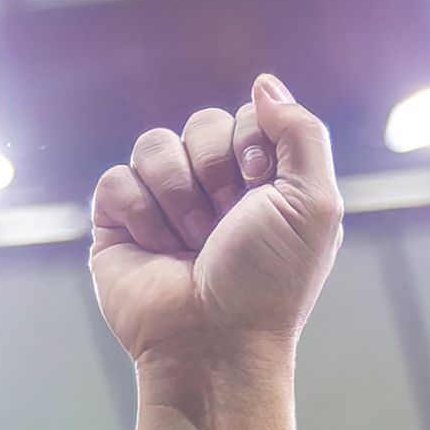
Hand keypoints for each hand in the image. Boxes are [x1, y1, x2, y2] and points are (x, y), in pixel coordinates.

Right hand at [90, 77, 342, 383]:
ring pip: (154, 144)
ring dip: (178, 194)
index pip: (246, 117)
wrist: (215, 345)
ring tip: (192, 244)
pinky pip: (116, 179)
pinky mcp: (119, 226)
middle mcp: (212, 192)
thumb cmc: (268, 284)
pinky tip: (158, 250)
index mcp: (261, 186)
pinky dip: (139, 213)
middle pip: (200, 122)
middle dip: (214, 169)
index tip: (258, 191)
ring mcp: (163, 207)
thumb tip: (263, 84)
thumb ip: (302, 132)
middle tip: (225, 224)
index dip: (250, 145)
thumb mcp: (313, 203)